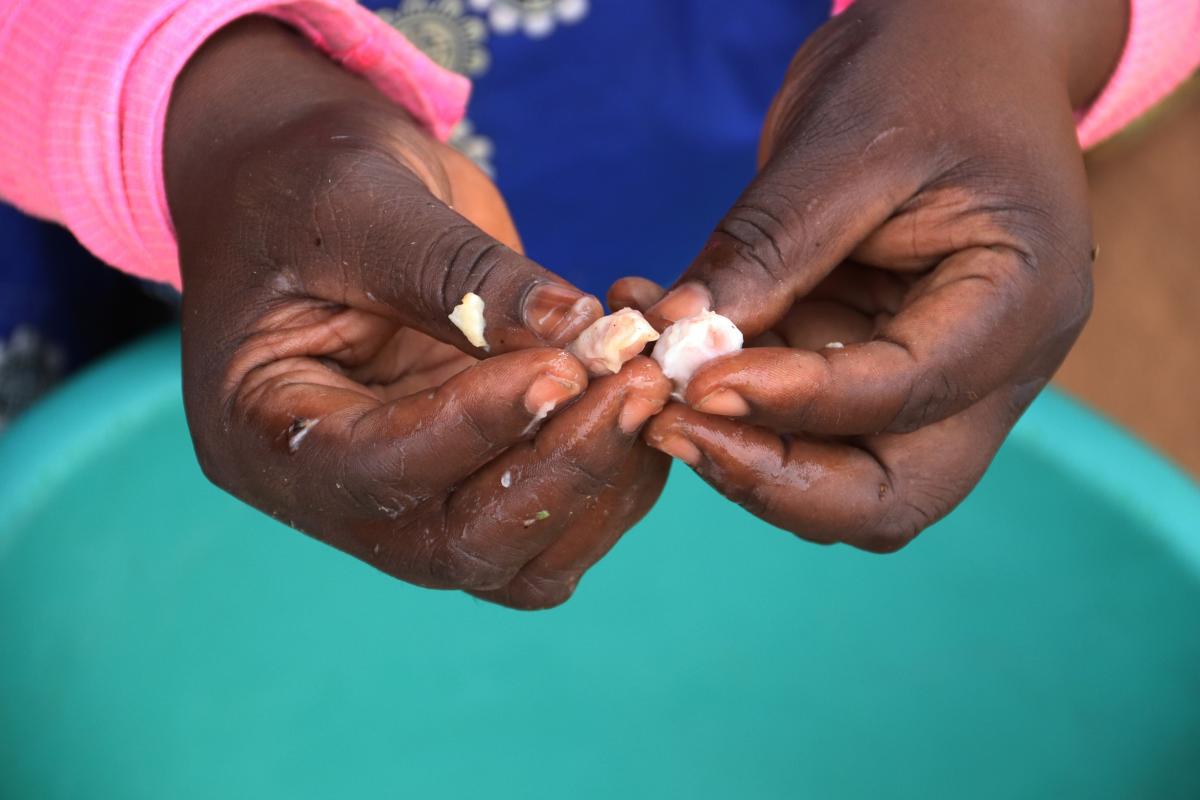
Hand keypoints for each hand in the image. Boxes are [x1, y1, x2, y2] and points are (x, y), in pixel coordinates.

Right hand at [166, 19, 670, 607]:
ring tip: (647, 381)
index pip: (376, 472)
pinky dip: (613, 475)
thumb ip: (458, 273)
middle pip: (460, 544)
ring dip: (602, 482)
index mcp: (265, 435)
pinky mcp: (475, 480)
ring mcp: (412, 500)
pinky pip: (556, 524)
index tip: (561, 366)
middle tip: (637, 384)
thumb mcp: (361, 202)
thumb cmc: (304, 183)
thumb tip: (582, 332)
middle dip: (561, 470)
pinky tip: (636, 393)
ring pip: (521, 559)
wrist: (307, 189)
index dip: (476, 428)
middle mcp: (338, 495)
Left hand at [620, 0, 1126, 550]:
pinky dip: (731, 405)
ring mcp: (934, 376)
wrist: (958, 42)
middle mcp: (989, 366)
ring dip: (741, 451)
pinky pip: (801, 422)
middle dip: (773, 479)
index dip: (793, 402)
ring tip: (651, 383)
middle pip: (888, 493)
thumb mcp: (846, 143)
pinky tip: (664, 343)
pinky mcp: (873, 364)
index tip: (694, 381)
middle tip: (671, 426)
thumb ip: (770, 249)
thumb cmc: (926, 68)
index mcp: (1021, 302)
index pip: (905, 393)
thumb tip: (677, 345)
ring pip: (840, 479)